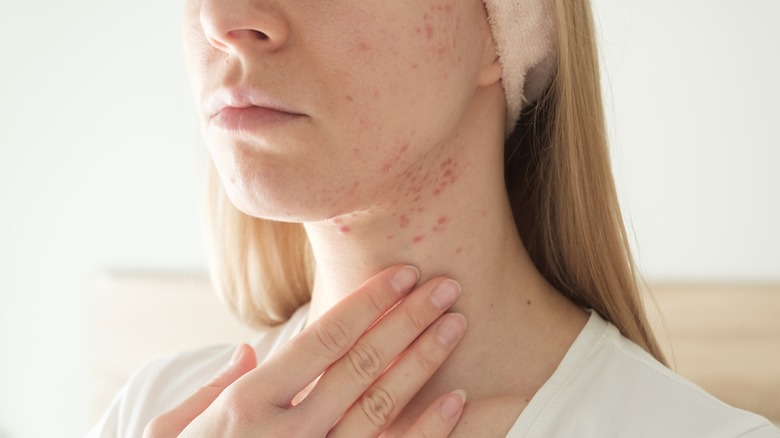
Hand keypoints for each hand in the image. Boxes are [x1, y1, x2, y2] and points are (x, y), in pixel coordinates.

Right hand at [144, 265, 466, 436]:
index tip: (401, 275)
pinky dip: (428, 429)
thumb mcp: (171, 431)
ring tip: (455, 326)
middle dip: (408, 320)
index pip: (323, 339)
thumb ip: (210, 388)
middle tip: (445, 288)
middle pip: (362, 363)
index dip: (367, 302)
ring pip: (382, 405)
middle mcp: (288, 432)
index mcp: (248, 403)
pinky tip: (456, 401)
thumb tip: (246, 352)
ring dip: (423, 360)